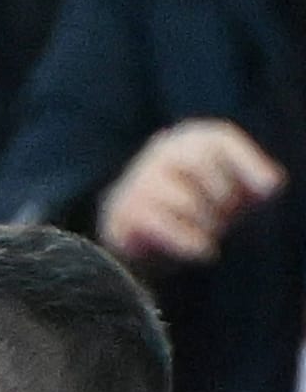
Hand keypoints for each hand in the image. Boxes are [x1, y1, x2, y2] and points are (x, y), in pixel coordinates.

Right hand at [97, 119, 284, 264]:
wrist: (139, 242)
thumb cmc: (195, 212)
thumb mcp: (232, 194)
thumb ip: (257, 183)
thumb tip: (270, 186)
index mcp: (188, 139)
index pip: (218, 140)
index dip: (247, 164)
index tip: (268, 192)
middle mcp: (159, 152)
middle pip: (199, 164)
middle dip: (222, 198)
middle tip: (227, 219)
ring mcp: (137, 181)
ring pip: (182, 199)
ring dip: (205, 224)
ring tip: (209, 236)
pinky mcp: (122, 214)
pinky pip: (160, 224)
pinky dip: (187, 241)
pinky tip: (204, 252)